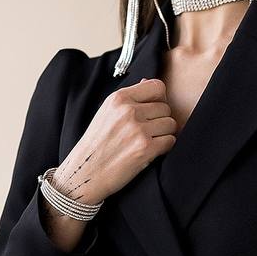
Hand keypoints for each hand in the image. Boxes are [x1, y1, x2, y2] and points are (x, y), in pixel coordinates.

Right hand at [52, 77, 176, 204]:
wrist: (85, 173)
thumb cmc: (96, 144)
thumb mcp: (106, 113)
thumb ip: (128, 99)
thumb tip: (148, 82)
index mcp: (119, 98)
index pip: (157, 87)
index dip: (160, 99)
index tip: (153, 110)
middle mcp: (129, 111)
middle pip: (166, 108)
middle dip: (161, 120)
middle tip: (148, 131)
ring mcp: (138, 129)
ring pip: (171, 124)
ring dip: (164, 134)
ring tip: (148, 141)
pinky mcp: (145, 148)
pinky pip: (170, 141)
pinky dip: (164, 147)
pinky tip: (150, 151)